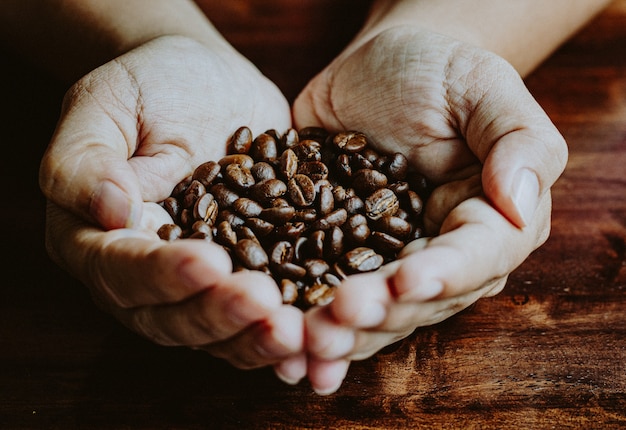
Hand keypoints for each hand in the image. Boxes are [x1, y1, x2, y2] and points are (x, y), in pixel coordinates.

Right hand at [40, 35, 305, 381]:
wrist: (204, 83)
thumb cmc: (146, 87)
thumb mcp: (104, 104)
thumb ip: (86, 160)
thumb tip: (110, 212)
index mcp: (98, 240)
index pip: (122, 270)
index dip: (162, 273)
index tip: (208, 260)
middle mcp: (146, 276)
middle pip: (173, 316)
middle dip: (220, 314)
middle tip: (265, 303)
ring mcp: (199, 284)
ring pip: (220, 330)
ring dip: (257, 337)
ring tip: (299, 330)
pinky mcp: (246, 275)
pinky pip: (261, 315)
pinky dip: (287, 329)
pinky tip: (319, 332)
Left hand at [293, 27, 566, 393]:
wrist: (380, 69)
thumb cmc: (440, 71)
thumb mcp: (484, 88)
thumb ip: (518, 141)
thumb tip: (521, 203)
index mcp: (489, 223)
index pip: (475, 259)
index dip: (443, 275)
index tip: (406, 280)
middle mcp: (440, 255)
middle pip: (416, 302)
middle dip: (378, 315)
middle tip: (338, 317)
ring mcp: (386, 261)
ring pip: (369, 313)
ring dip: (338, 334)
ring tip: (302, 343)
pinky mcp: (338, 255)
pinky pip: (323, 294)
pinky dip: (304, 321)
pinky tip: (281, 352)